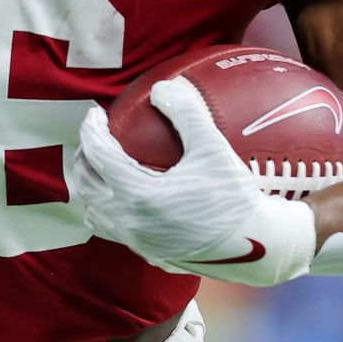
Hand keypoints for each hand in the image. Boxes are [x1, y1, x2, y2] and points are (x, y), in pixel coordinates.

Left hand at [72, 78, 318, 285]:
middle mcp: (128, 221)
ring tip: (104, 169)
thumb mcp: (213, 149)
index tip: (96, 114)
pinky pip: (113, 231)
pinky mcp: (148, 253)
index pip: (97, 154)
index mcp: (138, 194)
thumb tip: (164, 88)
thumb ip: (186, 113)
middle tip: (97, 138)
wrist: (257, 249)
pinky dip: (109, 211)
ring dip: (93, 188)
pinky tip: (126, 200)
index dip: (91, 128)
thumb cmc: (235, 199)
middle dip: (85, 157)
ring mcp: (136, 241)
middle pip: (86, 183)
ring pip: (94, 212)